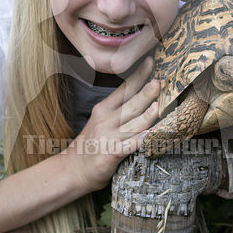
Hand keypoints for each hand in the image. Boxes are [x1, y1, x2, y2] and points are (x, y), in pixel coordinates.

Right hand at [64, 57, 159, 192]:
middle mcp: (106, 121)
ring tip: (158, 106)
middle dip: (145, 93)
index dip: (138, 75)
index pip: (124, 89)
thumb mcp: (99, 120)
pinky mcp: (111, 154)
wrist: (73, 169)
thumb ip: (117, 109)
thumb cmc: (90, 144)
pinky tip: (149, 136)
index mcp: (103, 109)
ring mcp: (108, 138)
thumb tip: (141, 96)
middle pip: (130, 105)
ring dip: (147, 116)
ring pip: (132, 125)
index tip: (151, 62)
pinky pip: (128, 146)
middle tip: (159, 82)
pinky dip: (139, 141)